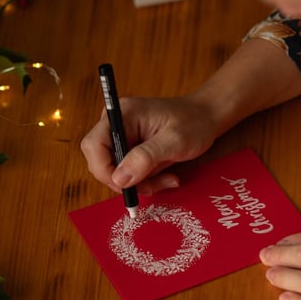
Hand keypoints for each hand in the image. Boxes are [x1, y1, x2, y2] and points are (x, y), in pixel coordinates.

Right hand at [80, 95, 218, 194]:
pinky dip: (146, 181)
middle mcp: (116, 123)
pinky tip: (166, 176)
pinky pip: (128, 173)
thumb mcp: (175, 141)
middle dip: (127, 181)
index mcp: (122, 114)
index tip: (127, 186)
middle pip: (102, 162)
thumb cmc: (194, 123)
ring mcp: (122, 136)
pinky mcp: (130, 148)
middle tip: (155, 184)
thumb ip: (146, 157)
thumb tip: (119, 178)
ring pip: (116, 173)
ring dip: (141, 183)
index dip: (104, 170)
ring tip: (168, 179)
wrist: (207, 117)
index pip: (93, 145)